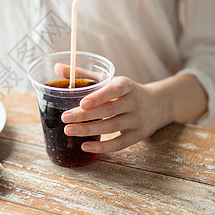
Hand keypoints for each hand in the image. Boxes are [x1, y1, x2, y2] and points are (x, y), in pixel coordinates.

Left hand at [53, 63, 173, 152]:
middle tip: (65, 118)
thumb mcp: (110, 80)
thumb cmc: (125, 92)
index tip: (82, 103)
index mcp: (127, 85)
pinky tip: (84, 146)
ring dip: (88, 130)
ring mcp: (136, 120)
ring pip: (111, 127)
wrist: (157, 105)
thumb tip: (56, 68)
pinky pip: (118, 143)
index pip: (114, 89)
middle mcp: (134, 102)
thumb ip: (84, 75)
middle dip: (85, 115)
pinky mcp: (137, 136)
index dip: (99, 96)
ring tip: (69, 130)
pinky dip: (102, 146)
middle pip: (109, 110)